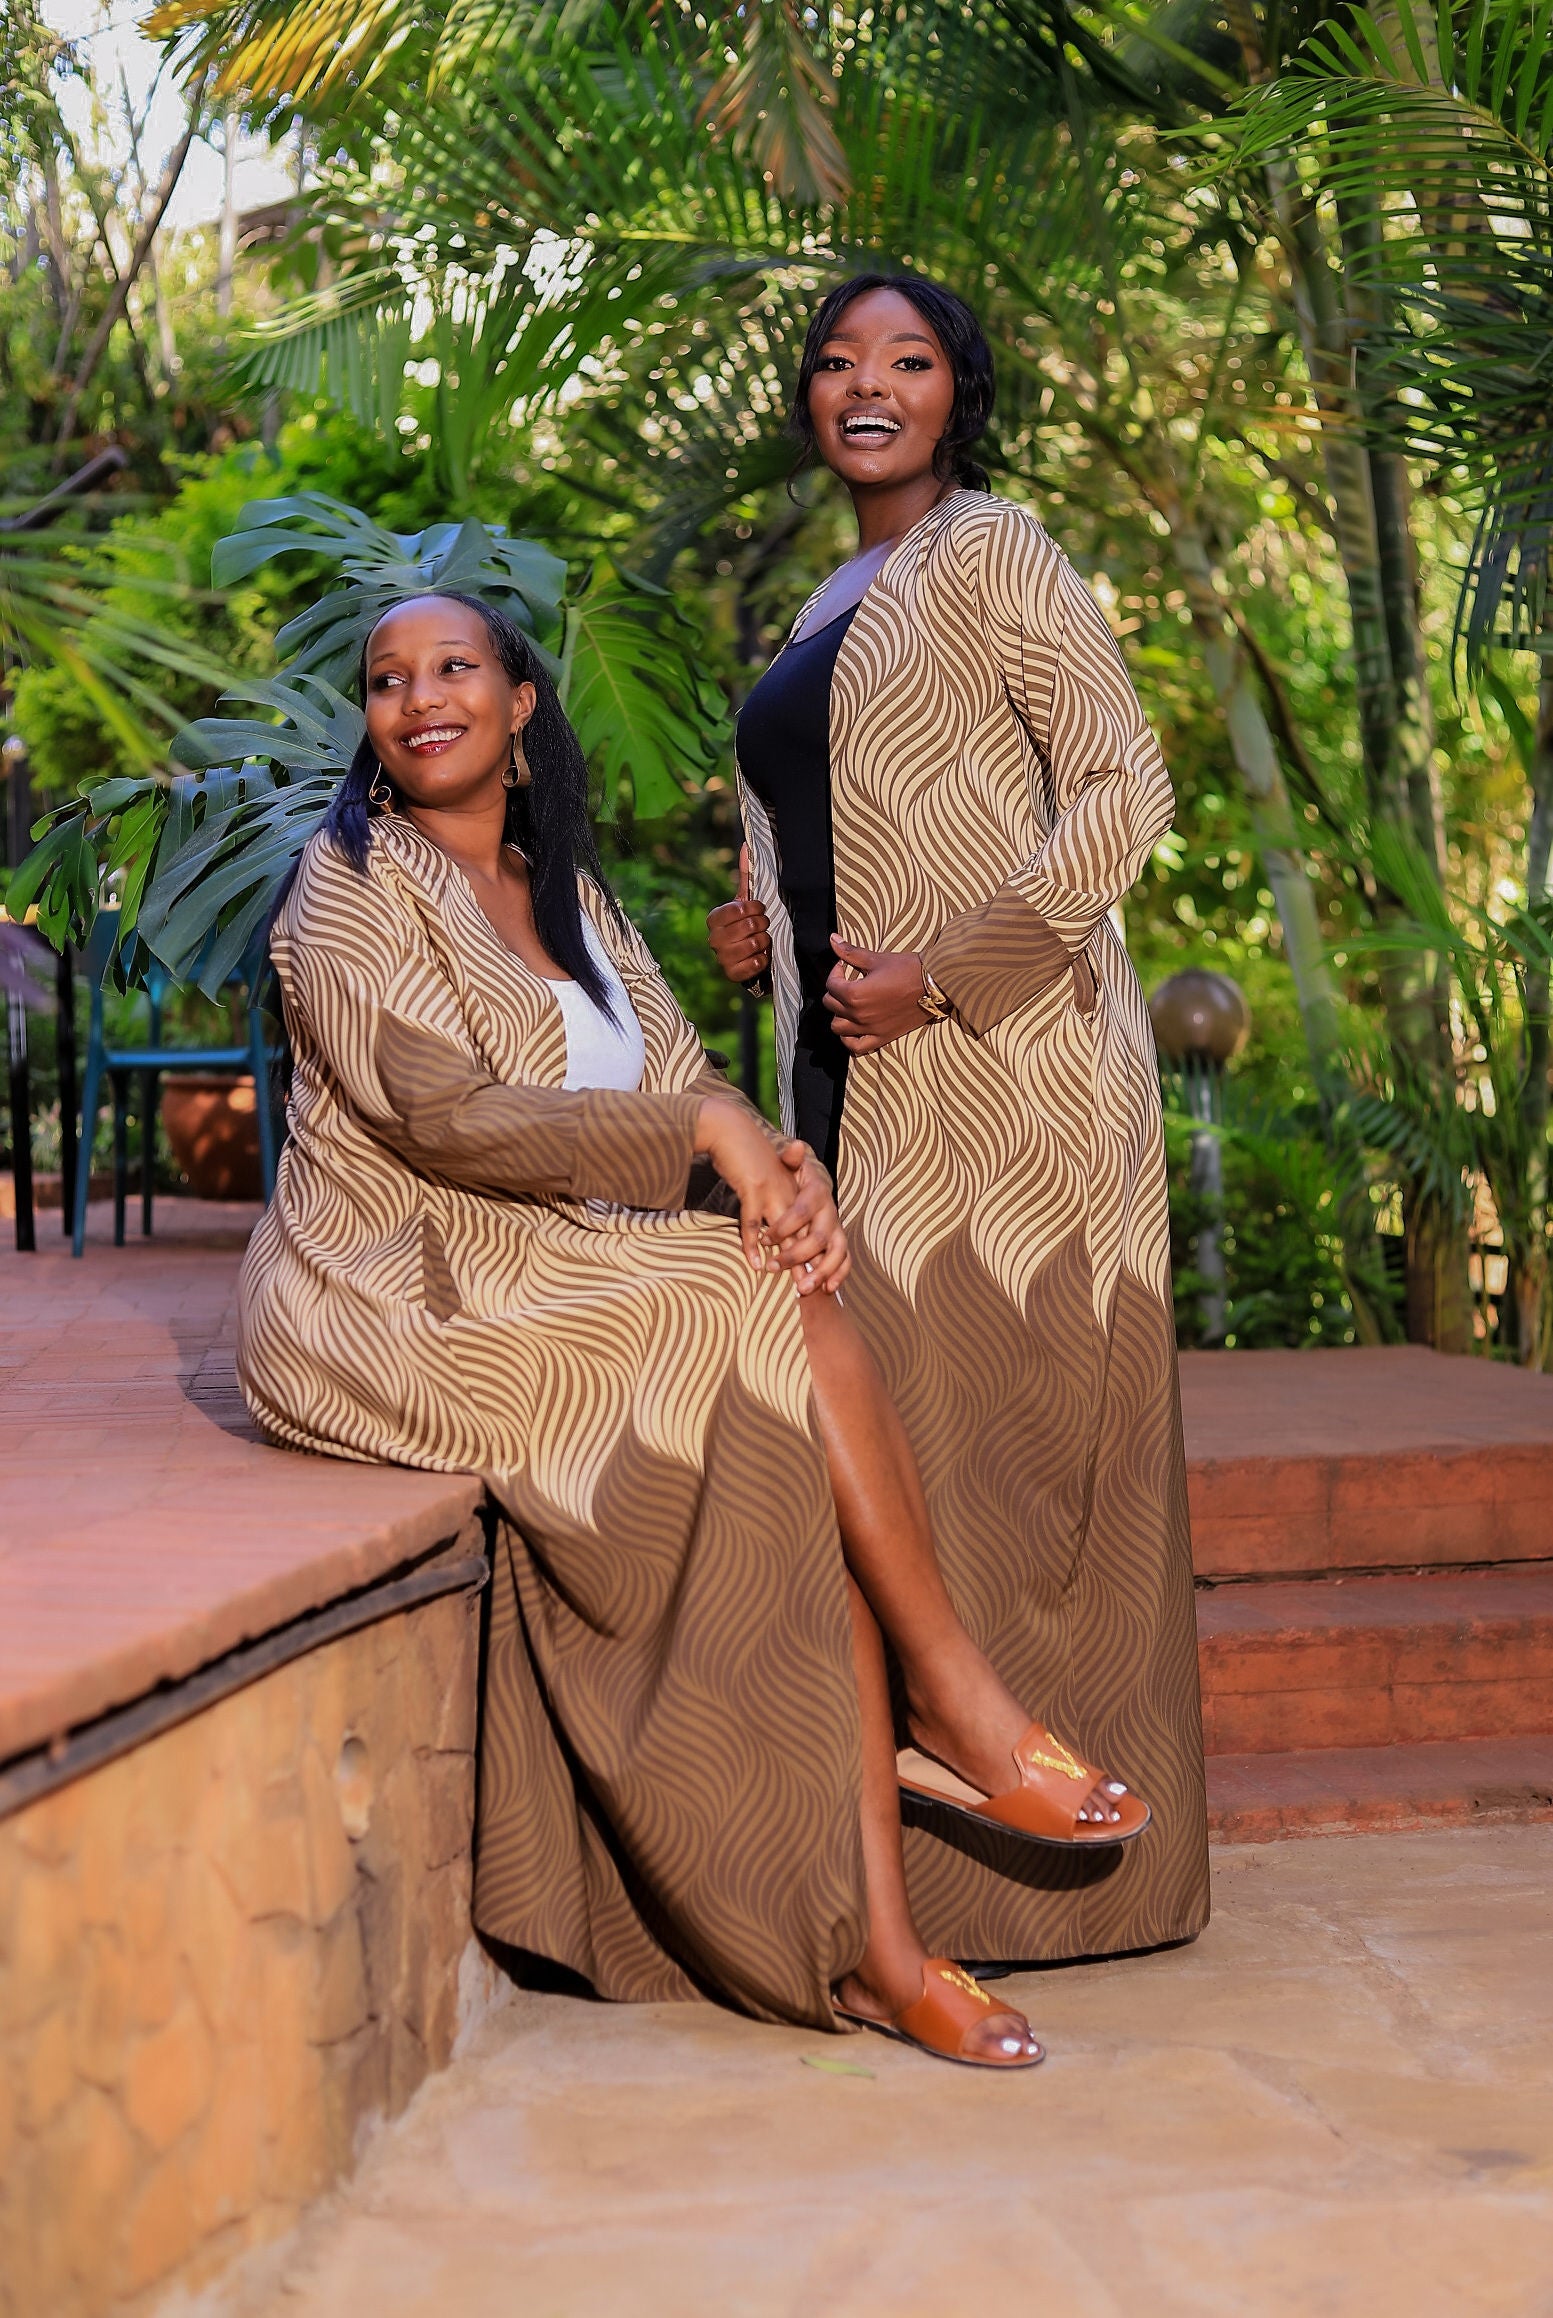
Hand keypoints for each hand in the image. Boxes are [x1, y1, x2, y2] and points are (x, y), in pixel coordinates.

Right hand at [695, 1103, 848, 1294]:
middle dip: (811, 1267)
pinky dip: (753, 1244)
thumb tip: (790, 1245)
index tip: (828, 1286)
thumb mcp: (777, 1187)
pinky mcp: (754, 1188)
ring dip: (785, 1259)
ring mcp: (776, 1191)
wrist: (733, 1131)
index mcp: (806, 1195)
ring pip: (788, 1233)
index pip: (827, 1232)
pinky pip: (754, 1222)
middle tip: (805, 1291)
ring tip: (782, 1281)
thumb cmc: (754, 1162)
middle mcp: (796, 1194)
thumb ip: (785, 1214)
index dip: (831, 1260)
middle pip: (812, 1237)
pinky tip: (754, 1262)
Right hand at [707, 845, 771, 987]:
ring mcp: (721, 958)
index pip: (737, 909)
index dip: (754, 908)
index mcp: (715, 918)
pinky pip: (753, 965)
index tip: (761, 908)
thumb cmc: (749, 924)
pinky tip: (761, 957)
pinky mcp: (731, 975)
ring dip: (764, 942)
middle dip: (763, 925)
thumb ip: (747, 875)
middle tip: (764, 926)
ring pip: (753, 945)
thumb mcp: (748, 900)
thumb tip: (747, 845)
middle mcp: (713, 938)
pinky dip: (762, 960)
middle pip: (748, 927)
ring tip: (764, 941)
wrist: (751, 956)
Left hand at [824, 937, 934, 1053]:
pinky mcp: (881, 1037)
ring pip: (838, 1027)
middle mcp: (858, 1014)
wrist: (934, 985)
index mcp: (854, 994)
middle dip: (836, 991)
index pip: (831, 985)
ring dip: (839, 1015)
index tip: (845, 966)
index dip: (836, 972)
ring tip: (848, 1005)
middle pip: (831, 1005)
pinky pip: (856, 1046)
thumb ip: (851, 952)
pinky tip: (852, 1028)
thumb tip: (832, 939)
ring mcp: (869, 1029)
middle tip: (847, 983)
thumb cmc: (906, 969)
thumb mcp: (876, 959)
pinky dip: (849, 1039)